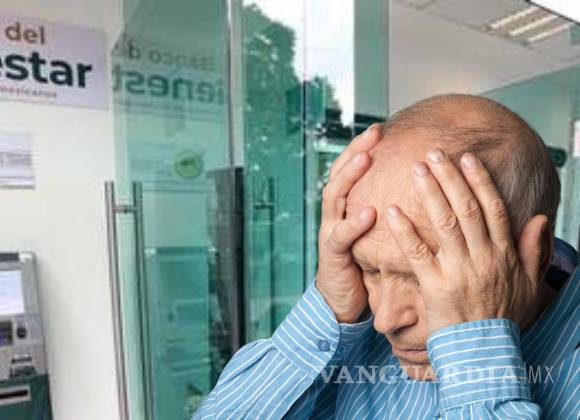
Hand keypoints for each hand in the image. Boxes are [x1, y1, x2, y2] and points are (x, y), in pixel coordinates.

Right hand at [315, 125, 380, 322]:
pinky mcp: (332, 255)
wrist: (342, 300)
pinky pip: (340, 236)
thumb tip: (416, 190)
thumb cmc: (364, 264)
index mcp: (347, 208)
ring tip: (365, 158)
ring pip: (333, 197)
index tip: (381, 128)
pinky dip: (353, 224)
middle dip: (355, 151)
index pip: (352, 171)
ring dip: (349, 176)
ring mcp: (330, 232)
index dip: (362, 148)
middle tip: (373, 132)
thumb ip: (385, 212)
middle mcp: (335, 215)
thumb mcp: (374, 234)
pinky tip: (368, 213)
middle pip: (339, 174)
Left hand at [386, 149, 548, 332]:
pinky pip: (417, 254)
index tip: (467, 158)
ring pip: (445, 224)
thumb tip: (540, 219)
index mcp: (502, 254)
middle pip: (467, 209)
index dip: (480, 180)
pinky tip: (392, 210)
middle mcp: (482, 258)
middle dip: (450, 178)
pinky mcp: (436, 286)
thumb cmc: (503, 316)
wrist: (484, 351)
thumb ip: (534, 250)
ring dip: (430, 193)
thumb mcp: (530, 284)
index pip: (493, 208)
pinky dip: (405, 231)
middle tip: (434, 153)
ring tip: (416, 169)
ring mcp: (459, 271)